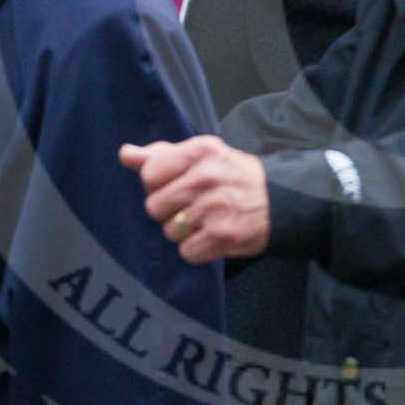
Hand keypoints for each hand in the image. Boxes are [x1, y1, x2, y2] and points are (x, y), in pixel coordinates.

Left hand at [122, 136, 269, 263]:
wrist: (279, 201)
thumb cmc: (233, 176)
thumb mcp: (202, 155)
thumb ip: (161, 155)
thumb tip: (125, 154)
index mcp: (200, 151)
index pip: (150, 174)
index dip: (157, 185)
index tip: (175, 185)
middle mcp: (206, 178)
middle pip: (154, 207)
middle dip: (169, 211)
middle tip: (191, 206)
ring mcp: (214, 208)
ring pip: (169, 232)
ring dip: (184, 232)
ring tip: (205, 221)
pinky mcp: (222, 236)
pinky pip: (186, 252)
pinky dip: (197, 249)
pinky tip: (212, 236)